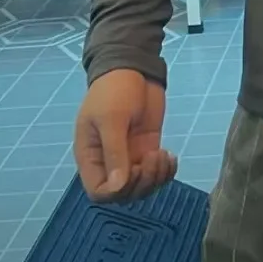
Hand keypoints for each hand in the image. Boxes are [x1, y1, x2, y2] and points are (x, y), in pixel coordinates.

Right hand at [74, 69, 176, 203]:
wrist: (133, 67)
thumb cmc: (115, 90)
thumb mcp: (112, 118)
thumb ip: (114, 151)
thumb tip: (119, 186)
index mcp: (91, 157)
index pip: (99, 192)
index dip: (117, 191)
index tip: (134, 170)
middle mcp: (109, 162)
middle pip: (123, 194)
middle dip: (142, 183)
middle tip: (152, 158)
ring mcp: (130, 156)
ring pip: (142, 187)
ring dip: (156, 179)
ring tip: (163, 156)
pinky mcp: (147, 149)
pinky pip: (156, 173)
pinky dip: (166, 172)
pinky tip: (170, 157)